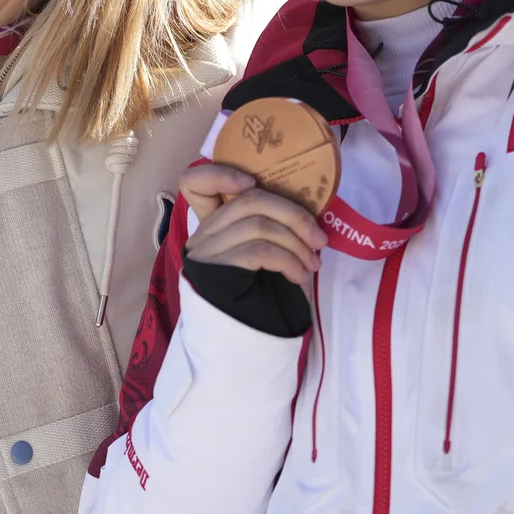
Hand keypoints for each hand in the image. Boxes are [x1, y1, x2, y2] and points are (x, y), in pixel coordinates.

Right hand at [181, 161, 325, 285]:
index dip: (220, 173)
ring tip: (313, 264)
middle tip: (319, 239)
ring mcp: (207, 254)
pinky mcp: (218, 272)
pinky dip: (289, 261)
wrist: (248, 339)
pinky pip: (260, 251)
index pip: (194, 183)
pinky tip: (299, 276)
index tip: (252, 184)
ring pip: (259, 224)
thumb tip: (304, 210)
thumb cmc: (261, 295)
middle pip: (250, 201)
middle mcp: (204, 235)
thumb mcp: (265, 253)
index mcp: (213, 225)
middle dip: (295, 215)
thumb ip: (269, 226)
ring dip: (297, 243)